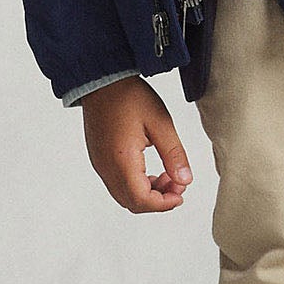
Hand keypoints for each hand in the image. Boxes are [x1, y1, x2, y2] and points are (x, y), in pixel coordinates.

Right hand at [81, 75, 192, 211]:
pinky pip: (117, 184)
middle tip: (178, 184)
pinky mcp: (99, 159)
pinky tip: (151, 170)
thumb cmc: (129, 96)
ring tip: (167, 175)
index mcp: (121, 160)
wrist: (101, 80)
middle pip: (132, 203)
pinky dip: (136, 185)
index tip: (181, 193)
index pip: (141, 200)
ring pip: (124, 195)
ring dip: (147, 193)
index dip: (164, 204)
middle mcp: (106, 168)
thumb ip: (174, 154)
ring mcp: (100, 164)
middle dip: (158, 200)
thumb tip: (184, 181)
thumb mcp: (160, 122)